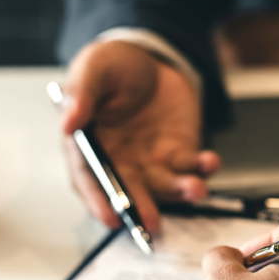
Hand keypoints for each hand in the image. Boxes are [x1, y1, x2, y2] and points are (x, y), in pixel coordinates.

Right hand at [61, 40, 220, 231]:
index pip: (90, 180)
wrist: (150, 58)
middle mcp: (120, 161)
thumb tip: (68, 122)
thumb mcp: (93, 68)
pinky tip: (210, 161)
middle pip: (129, 191)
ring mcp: (152, 161)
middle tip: (152, 222)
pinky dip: (203, 169)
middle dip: (141, 208)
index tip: (110, 218)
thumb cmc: (113, 65)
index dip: (99, 201)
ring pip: (165, 185)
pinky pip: (192, 167)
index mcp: (90, 146)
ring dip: (180, 191)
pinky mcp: (179, 153)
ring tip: (195, 188)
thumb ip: (81, 94)